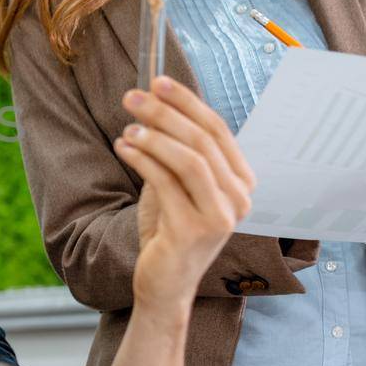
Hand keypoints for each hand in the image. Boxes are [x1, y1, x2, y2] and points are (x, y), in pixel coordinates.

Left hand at [118, 77, 254, 315]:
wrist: (165, 283)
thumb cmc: (170, 231)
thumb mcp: (177, 185)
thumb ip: (176, 151)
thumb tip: (153, 104)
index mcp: (242, 181)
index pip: (218, 129)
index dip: (187, 102)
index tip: (157, 82)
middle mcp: (240, 197)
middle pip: (202, 140)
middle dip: (165, 112)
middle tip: (132, 97)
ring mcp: (221, 214)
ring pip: (189, 159)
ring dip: (154, 136)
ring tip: (127, 127)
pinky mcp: (195, 229)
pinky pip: (166, 182)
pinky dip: (142, 159)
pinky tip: (123, 148)